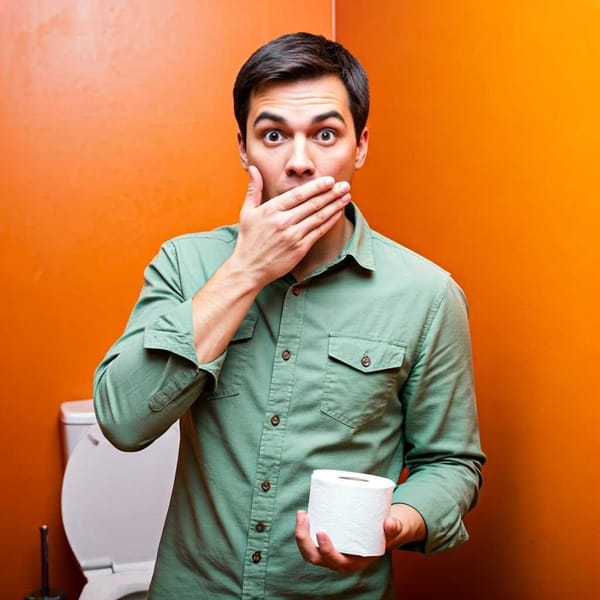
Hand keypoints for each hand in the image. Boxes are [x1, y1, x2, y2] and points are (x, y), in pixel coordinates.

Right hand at [231, 166, 351, 286]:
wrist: (249, 268)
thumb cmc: (248, 240)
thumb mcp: (247, 212)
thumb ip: (254, 189)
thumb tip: (254, 169)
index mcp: (271, 210)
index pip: (298, 194)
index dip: (316, 186)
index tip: (330, 180)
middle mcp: (283, 222)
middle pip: (312, 204)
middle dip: (331, 193)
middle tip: (344, 185)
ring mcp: (293, 236)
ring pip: (318, 217)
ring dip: (334, 206)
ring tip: (346, 197)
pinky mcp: (299, 248)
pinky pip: (318, 232)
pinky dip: (330, 222)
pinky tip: (338, 214)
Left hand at [294, 505, 425, 573]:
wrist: (384, 530)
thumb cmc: (387, 532)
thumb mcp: (394, 530)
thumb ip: (394, 527)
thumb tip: (390, 522)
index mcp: (353, 562)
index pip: (335, 561)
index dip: (325, 550)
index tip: (321, 532)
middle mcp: (339, 560)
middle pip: (315, 557)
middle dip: (304, 540)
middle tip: (304, 516)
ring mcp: (331, 552)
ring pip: (309, 551)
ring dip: (300, 534)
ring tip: (302, 514)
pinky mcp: (327, 542)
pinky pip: (310, 542)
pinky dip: (304, 531)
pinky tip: (303, 515)